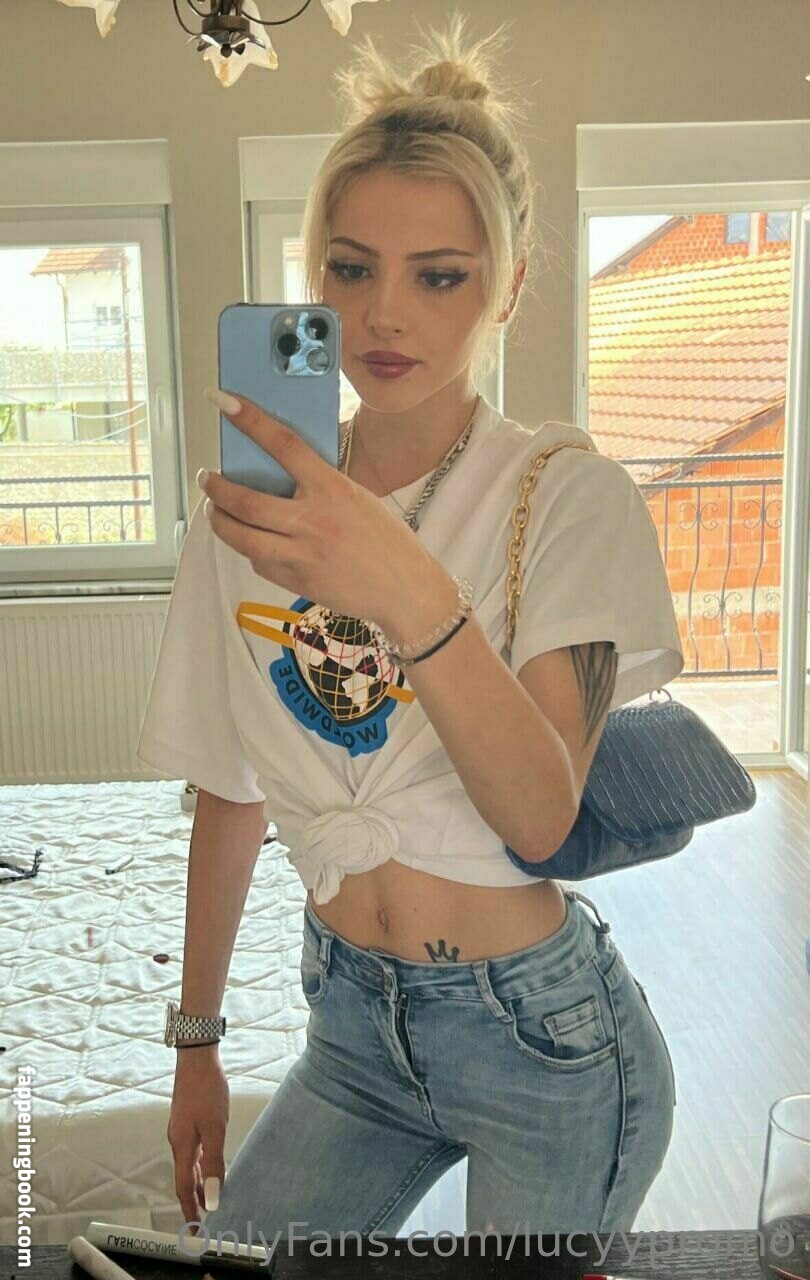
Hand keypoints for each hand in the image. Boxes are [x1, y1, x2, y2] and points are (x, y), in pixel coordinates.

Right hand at [168, 1047, 228, 1238]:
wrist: (197, 1058)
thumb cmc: (207, 1089)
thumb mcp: (215, 1128)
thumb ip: (214, 1163)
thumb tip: (213, 1196)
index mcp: (182, 1146)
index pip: (183, 1188)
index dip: (190, 1211)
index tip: (195, 1232)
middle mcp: (177, 1141)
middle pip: (184, 1179)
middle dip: (194, 1201)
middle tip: (206, 1221)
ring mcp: (181, 1131)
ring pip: (189, 1165)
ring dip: (199, 1184)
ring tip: (212, 1201)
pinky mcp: (187, 1121)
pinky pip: (193, 1152)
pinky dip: (201, 1165)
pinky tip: (211, 1168)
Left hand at [199, 388, 443, 630]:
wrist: (405, 590)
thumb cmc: (388, 542)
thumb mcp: (358, 499)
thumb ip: (321, 487)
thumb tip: (280, 474)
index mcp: (332, 490)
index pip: (283, 446)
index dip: (251, 421)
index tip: (225, 402)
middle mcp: (313, 521)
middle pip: (246, 501)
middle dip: (216, 488)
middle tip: (207, 478)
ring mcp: (302, 555)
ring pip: (241, 537)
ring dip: (219, 521)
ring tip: (213, 511)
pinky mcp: (297, 582)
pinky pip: (260, 562)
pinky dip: (250, 550)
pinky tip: (251, 543)